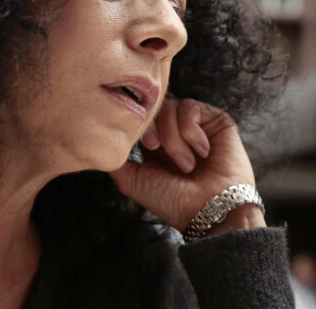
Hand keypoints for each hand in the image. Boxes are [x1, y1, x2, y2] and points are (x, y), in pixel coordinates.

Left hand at [109, 98, 264, 232]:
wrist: (209, 209)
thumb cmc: (173, 200)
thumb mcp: (133, 181)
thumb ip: (116, 161)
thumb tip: (100, 143)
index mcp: (156, 146)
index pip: (140, 118)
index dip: (139, 126)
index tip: (148, 146)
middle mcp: (175, 133)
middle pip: (153, 108)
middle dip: (153, 128)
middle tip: (158, 148)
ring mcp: (195, 126)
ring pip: (170, 107)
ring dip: (174, 137)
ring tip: (186, 164)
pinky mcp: (215, 121)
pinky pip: (191, 107)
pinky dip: (191, 130)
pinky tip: (202, 152)